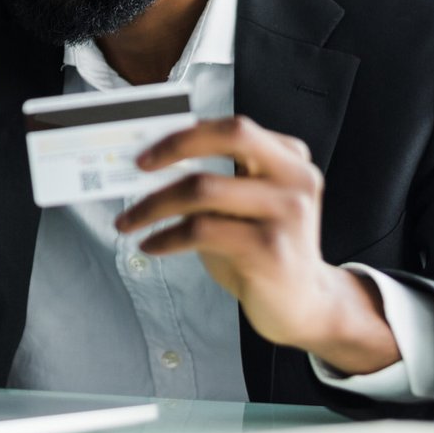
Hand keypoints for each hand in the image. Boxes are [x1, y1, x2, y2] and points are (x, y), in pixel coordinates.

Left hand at [114, 115, 399, 374]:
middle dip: (177, 145)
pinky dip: (165, 237)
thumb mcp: (245, 208)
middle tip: (139, 165)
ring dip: (154, 204)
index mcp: (290, 160)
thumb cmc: (262, 250)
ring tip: (129, 220)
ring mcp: (287, 213)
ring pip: (204, 188)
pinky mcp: (270, 249)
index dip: (187, 131)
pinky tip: (151, 244)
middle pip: (232, 136)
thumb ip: (216, 180)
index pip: (234, 127)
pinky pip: (201, 231)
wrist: (304, 305)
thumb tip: (153, 163)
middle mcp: (295, 179)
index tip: (149, 147)